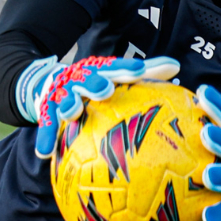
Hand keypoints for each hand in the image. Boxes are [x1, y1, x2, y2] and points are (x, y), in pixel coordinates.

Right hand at [16, 55, 179, 158]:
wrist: (48, 81)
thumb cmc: (93, 82)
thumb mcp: (114, 74)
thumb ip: (144, 72)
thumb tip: (176, 66)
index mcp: (98, 72)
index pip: (115, 69)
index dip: (126, 69)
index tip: (139, 70)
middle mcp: (79, 81)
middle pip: (87, 81)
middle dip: (95, 84)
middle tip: (104, 89)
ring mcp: (61, 95)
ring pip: (64, 100)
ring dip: (68, 106)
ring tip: (71, 112)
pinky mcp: (47, 111)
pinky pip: (45, 126)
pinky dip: (45, 138)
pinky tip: (44, 153)